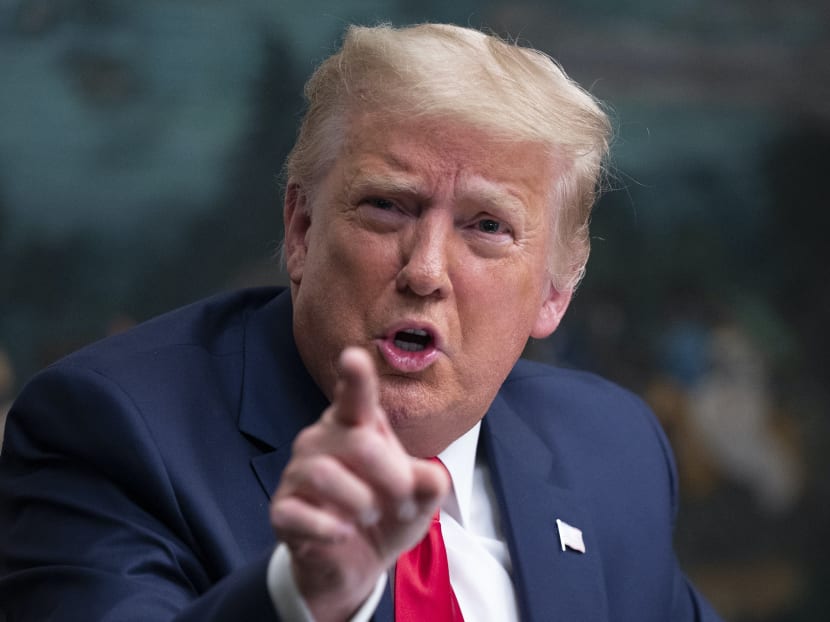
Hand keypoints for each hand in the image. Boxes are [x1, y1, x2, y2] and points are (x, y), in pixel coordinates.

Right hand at [270, 347, 449, 620]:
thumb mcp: (417, 503)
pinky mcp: (282, 510)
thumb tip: (433, 478)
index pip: (355, 397)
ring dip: (361, 502)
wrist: (353, 565)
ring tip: (370, 516)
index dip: (354, 378)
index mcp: (356, 426)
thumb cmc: (385, 516)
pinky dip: (329, 529)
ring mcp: (297, 473)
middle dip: (391, 477)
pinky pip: (299, 514)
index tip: (353, 357)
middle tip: (404, 503)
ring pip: (325, 475)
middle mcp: (322, 440)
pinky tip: (343, 535)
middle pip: (358, 443)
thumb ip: (428, 485)